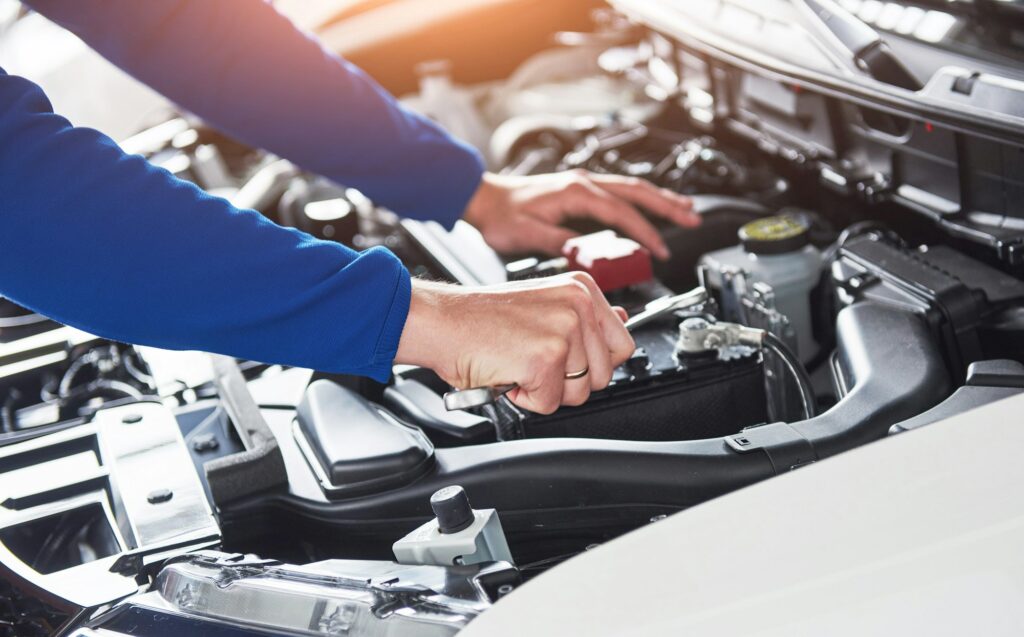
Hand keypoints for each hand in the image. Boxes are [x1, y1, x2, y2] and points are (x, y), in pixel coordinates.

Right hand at [395, 273, 635, 413]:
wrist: (441, 321)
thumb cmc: (482, 318)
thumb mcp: (544, 304)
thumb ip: (587, 316)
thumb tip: (622, 319)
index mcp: (582, 289)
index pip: (622, 344)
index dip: (593, 362)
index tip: (565, 358)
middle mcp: (578, 305)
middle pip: (604, 375)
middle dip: (569, 381)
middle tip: (533, 359)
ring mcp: (564, 331)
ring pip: (579, 393)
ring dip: (546, 390)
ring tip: (519, 362)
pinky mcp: (544, 359)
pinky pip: (549, 403)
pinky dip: (525, 398)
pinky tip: (508, 372)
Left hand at [462, 170, 699, 259]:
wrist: (484, 199)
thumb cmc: (501, 216)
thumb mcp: (526, 235)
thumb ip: (558, 243)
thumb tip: (584, 253)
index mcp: (575, 193)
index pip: (621, 213)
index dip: (644, 232)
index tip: (659, 250)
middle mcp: (583, 183)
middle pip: (637, 191)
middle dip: (667, 206)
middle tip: (693, 219)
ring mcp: (583, 184)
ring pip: (631, 188)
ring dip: (659, 199)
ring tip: (685, 209)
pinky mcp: (580, 191)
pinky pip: (619, 192)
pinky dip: (641, 199)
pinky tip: (650, 206)